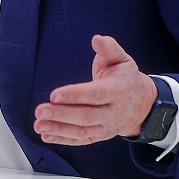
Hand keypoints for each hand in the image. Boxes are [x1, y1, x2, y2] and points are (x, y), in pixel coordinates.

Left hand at [33, 35, 156, 145]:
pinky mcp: (100, 136)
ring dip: (58, 129)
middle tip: (40, 110)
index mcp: (118, 91)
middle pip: (86, 116)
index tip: (54, 95)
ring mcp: (106, 126)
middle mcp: (113, 112)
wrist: (141, 105)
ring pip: (82, 131)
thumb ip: (109, 48)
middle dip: (62, 114)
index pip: (95, 94)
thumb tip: (97, 39)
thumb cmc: (125, 78)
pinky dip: (63, 139)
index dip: (75, 95)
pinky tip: (46, 135)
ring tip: (38, 124)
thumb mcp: (122, 59)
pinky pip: (81, 140)